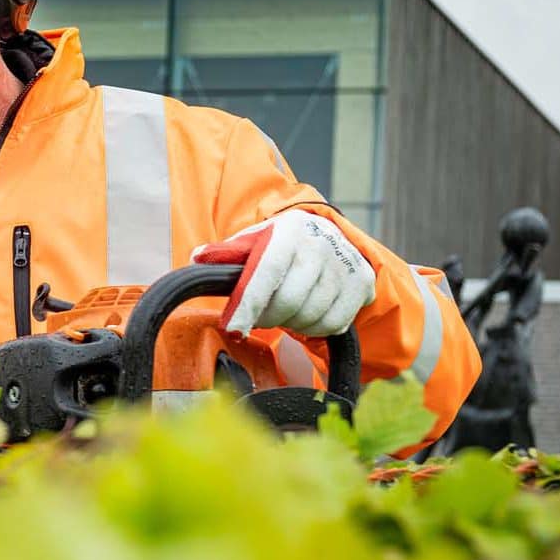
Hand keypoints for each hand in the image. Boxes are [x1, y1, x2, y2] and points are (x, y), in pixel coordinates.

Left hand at [190, 211, 375, 337]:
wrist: (327, 235)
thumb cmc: (281, 244)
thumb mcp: (252, 242)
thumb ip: (225, 254)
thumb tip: (197, 258)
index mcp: (288, 231)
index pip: (265, 274)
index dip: (247, 305)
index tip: (233, 328)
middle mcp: (319, 244)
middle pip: (288, 302)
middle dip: (268, 317)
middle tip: (261, 316)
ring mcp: (344, 263)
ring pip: (311, 316)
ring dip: (292, 323)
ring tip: (285, 311)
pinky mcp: (361, 282)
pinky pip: (333, 323)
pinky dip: (315, 328)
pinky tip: (307, 314)